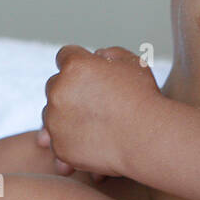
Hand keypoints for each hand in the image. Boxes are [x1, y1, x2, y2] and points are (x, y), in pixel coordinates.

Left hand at [40, 45, 161, 178]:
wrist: (147, 139)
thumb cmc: (143, 98)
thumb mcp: (131, 63)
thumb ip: (108, 54)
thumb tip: (96, 56)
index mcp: (75, 66)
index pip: (65, 56)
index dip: (78, 64)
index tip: (89, 74)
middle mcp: (58, 90)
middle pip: (55, 84)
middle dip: (69, 90)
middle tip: (94, 102)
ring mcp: (56, 120)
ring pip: (52, 113)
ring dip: (66, 116)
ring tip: (94, 124)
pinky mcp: (59, 146)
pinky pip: (58, 140)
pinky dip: (70, 141)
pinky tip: (92, 141)